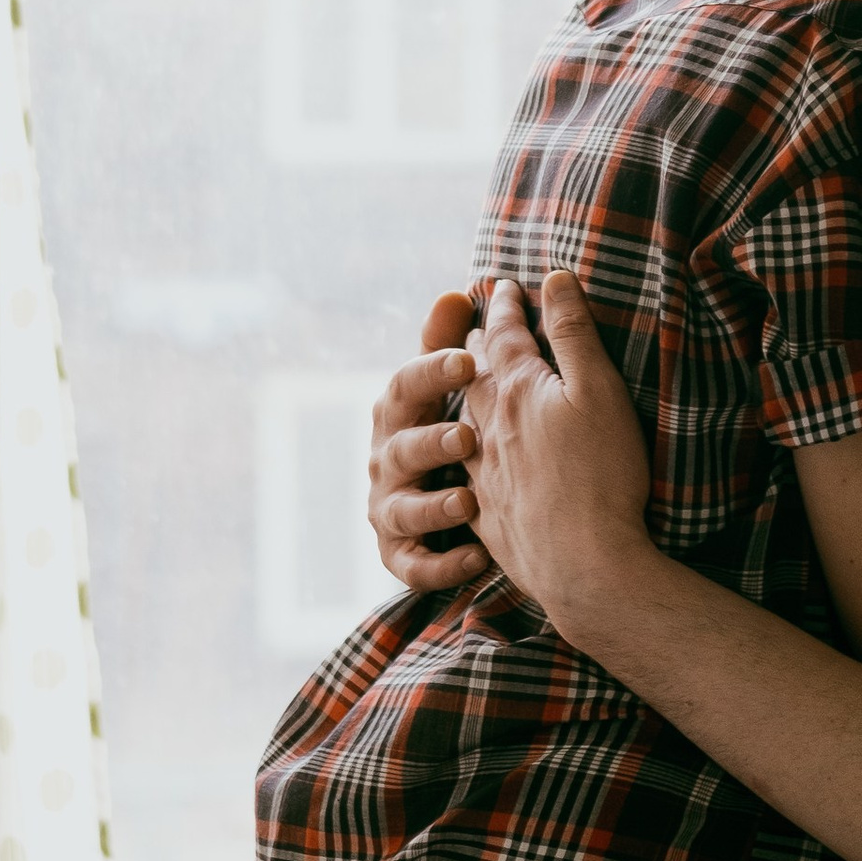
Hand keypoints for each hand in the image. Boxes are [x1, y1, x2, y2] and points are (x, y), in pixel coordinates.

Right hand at [365, 292, 488, 594]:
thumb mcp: (443, 387)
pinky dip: (441, 565)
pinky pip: (412, 566)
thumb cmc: (444, 428)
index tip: (467, 357)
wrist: (440, 502)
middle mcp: (385, 460)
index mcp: (397, 413)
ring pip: (402, 511)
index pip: (404, 386)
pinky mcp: (399, 555)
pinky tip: (476, 558)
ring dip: (433, 506)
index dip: (430, 372)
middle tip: (469, 436)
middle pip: (399, 449)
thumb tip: (455, 294)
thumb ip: (446, 345)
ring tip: (467, 501)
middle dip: (431, 442)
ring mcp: (388, 509)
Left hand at [458, 274, 657, 642]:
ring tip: (471, 387)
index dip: (503, 305)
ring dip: (466, 399)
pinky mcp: (488, 516)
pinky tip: (472, 464)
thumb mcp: (599, 390)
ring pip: (463, 423)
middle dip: (474, 344)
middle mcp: (488, 427)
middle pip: (473, 374)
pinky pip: (467, 475)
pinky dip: (467, 456)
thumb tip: (554, 278)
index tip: (501, 285)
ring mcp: (483, 474)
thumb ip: (574, 334)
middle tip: (474, 325)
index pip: (503, 334)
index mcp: (517, 391)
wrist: (583, 565)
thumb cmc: (601, 475)